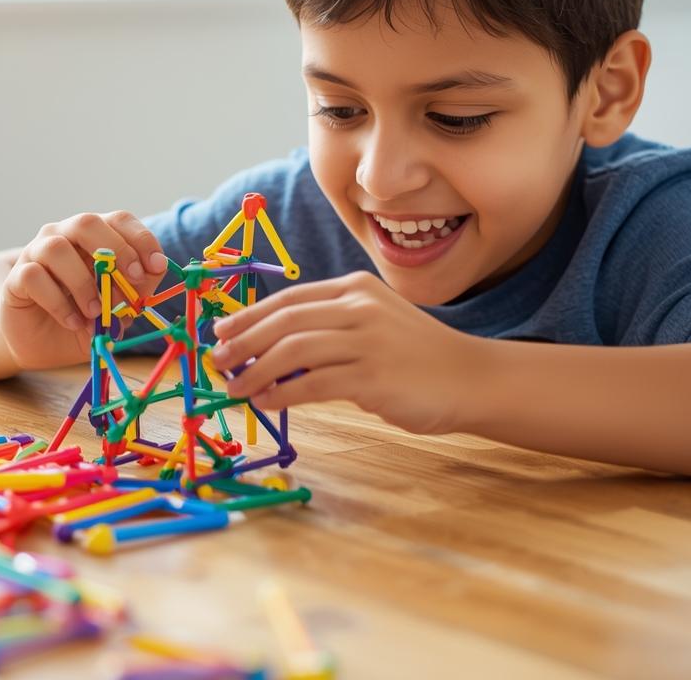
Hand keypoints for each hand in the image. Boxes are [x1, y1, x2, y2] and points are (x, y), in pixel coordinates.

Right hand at [1, 211, 169, 369]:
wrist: (41, 339)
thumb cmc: (84, 315)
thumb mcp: (118, 305)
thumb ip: (137, 288)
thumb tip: (155, 270)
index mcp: (94, 236)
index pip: (119, 220)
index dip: (140, 239)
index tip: (155, 267)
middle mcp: (64, 236)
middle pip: (86, 223)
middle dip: (116, 251)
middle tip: (131, 282)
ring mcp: (37, 253)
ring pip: (57, 248)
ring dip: (83, 283)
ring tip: (96, 312)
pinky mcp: (17, 278)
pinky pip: (34, 277)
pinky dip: (58, 302)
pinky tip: (73, 322)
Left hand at [208, 271, 477, 434]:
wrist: (471, 378)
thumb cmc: (416, 356)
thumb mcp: (374, 323)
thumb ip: (331, 327)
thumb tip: (270, 349)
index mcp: (356, 288)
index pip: (289, 298)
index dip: (249, 317)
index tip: (222, 334)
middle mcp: (360, 307)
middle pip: (285, 321)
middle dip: (244, 343)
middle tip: (219, 363)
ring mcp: (368, 340)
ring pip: (294, 350)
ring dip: (257, 371)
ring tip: (238, 389)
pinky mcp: (374, 377)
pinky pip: (313, 383)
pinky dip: (283, 394)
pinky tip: (268, 403)